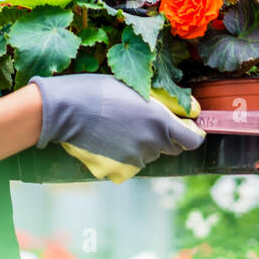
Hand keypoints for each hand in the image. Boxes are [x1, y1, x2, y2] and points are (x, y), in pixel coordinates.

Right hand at [29, 72, 205, 168]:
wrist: (66, 109)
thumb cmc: (99, 91)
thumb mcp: (135, 88)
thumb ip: (161, 104)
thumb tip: (185, 111)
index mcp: (160, 122)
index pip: (192, 141)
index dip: (192, 135)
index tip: (186, 130)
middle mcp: (151, 144)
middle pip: (170, 149)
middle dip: (164, 138)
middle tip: (143, 123)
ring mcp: (134, 160)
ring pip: (148, 156)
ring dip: (142, 146)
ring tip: (119, 128)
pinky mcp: (118, 170)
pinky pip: (129, 165)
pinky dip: (124, 157)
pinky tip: (108, 141)